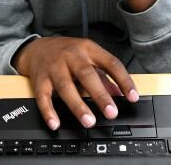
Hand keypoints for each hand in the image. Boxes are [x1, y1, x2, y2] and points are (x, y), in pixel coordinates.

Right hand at [14, 36, 138, 129]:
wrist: (36, 48)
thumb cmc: (67, 53)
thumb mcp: (88, 58)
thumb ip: (104, 76)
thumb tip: (120, 94)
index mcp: (88, 49)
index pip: (111, 63)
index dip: (124, 80)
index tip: (133, 97)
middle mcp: (71, 56)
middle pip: (87, 75)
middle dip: (100, 95)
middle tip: (112, 112)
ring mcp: (54, 67)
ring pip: (65, 86)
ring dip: (77, 105)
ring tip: (88, 121)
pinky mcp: (39, 79)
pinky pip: (43, 96)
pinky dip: (48, 111)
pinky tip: (55, 123)